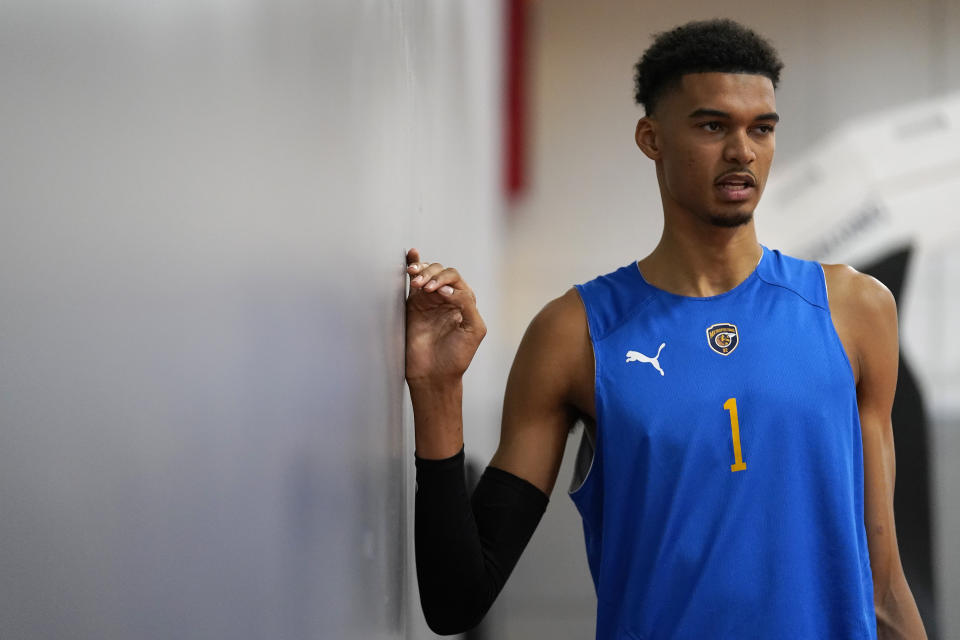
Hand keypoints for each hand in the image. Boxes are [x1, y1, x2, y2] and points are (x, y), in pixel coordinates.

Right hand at [405, 248, 486, 386]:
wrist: (434, 374)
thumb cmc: (457, 356)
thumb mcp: (473, 329)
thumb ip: (466, 305)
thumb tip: (447, 289)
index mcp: (465, 302)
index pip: (456, 280)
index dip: (446, 281)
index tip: (439, 294)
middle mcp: (448, 298)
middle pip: (441, 273)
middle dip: (433, 275)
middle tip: (425, 288)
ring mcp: (430, 300)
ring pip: (427, 274)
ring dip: (422, 271)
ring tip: (416, 278)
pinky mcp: (414, 305)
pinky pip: (414, 281)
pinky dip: (414, 266)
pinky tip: (412, 255)